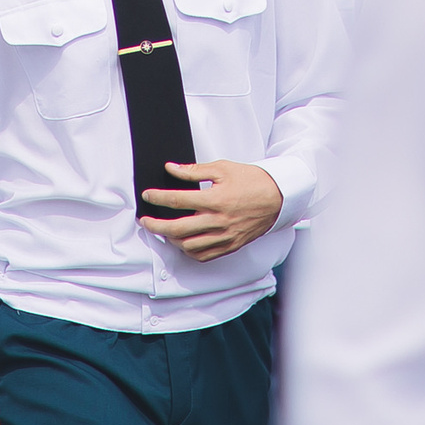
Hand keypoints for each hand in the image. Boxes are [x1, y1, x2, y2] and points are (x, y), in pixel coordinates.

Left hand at [140, 158, 283, 261]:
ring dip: (171, 240)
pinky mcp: (230, 245)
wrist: (278, 197)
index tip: (148, 196)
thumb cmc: (252, 181)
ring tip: (164, 231)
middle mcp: (218, 221)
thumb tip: (172, 168)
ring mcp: (225, 236)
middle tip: (146, 221)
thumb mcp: (223, 168)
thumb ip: (194, 171)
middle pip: (177, 229)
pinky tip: (183, 242)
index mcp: (215, 199)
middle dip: (156, 226)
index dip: (158, 198)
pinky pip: (204, 255)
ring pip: (189, 245)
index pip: (178, 200)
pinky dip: (189, 251)